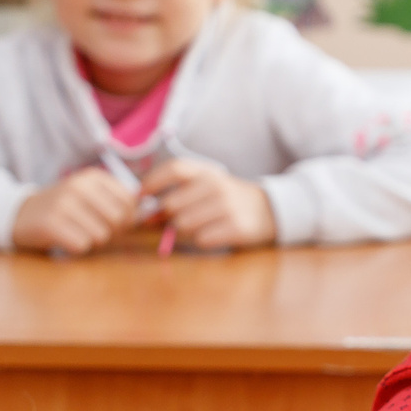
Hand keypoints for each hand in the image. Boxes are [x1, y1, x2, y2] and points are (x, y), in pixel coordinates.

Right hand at [12, 167, 137, 254]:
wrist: (20, 214)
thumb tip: (146, 215)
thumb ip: (116, 202)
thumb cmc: (62, 209)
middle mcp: (78, 186)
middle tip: (92, 230)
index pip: (129, 201)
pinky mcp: (51, 224)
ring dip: (91, 241)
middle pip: (118, 220)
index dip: (126, 218)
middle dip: (111, 232)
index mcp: (92, 177)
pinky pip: (82, 245)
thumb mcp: (88, 195)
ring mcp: (64, 204)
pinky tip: (64, 239)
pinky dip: (76, 248)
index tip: (110, 221)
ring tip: (75, 232)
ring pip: (101, 235)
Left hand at [141, 159, 275, 250]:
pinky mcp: (236, 228)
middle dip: (167, 217)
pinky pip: (201, 240)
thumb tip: (146, 213)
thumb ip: (179, 192)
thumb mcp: (208, 185)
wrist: (270, 210)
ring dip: (183, 232)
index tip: (139, 197)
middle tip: (174, 222)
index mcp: (208, 171)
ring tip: (199, 227)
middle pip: (171, 205)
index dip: (151, 182)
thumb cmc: (229, 200)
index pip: (174, 169)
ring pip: (183, 225)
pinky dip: (202, 241)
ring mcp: (227, 207)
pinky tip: (213, 235)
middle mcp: (217, 186)